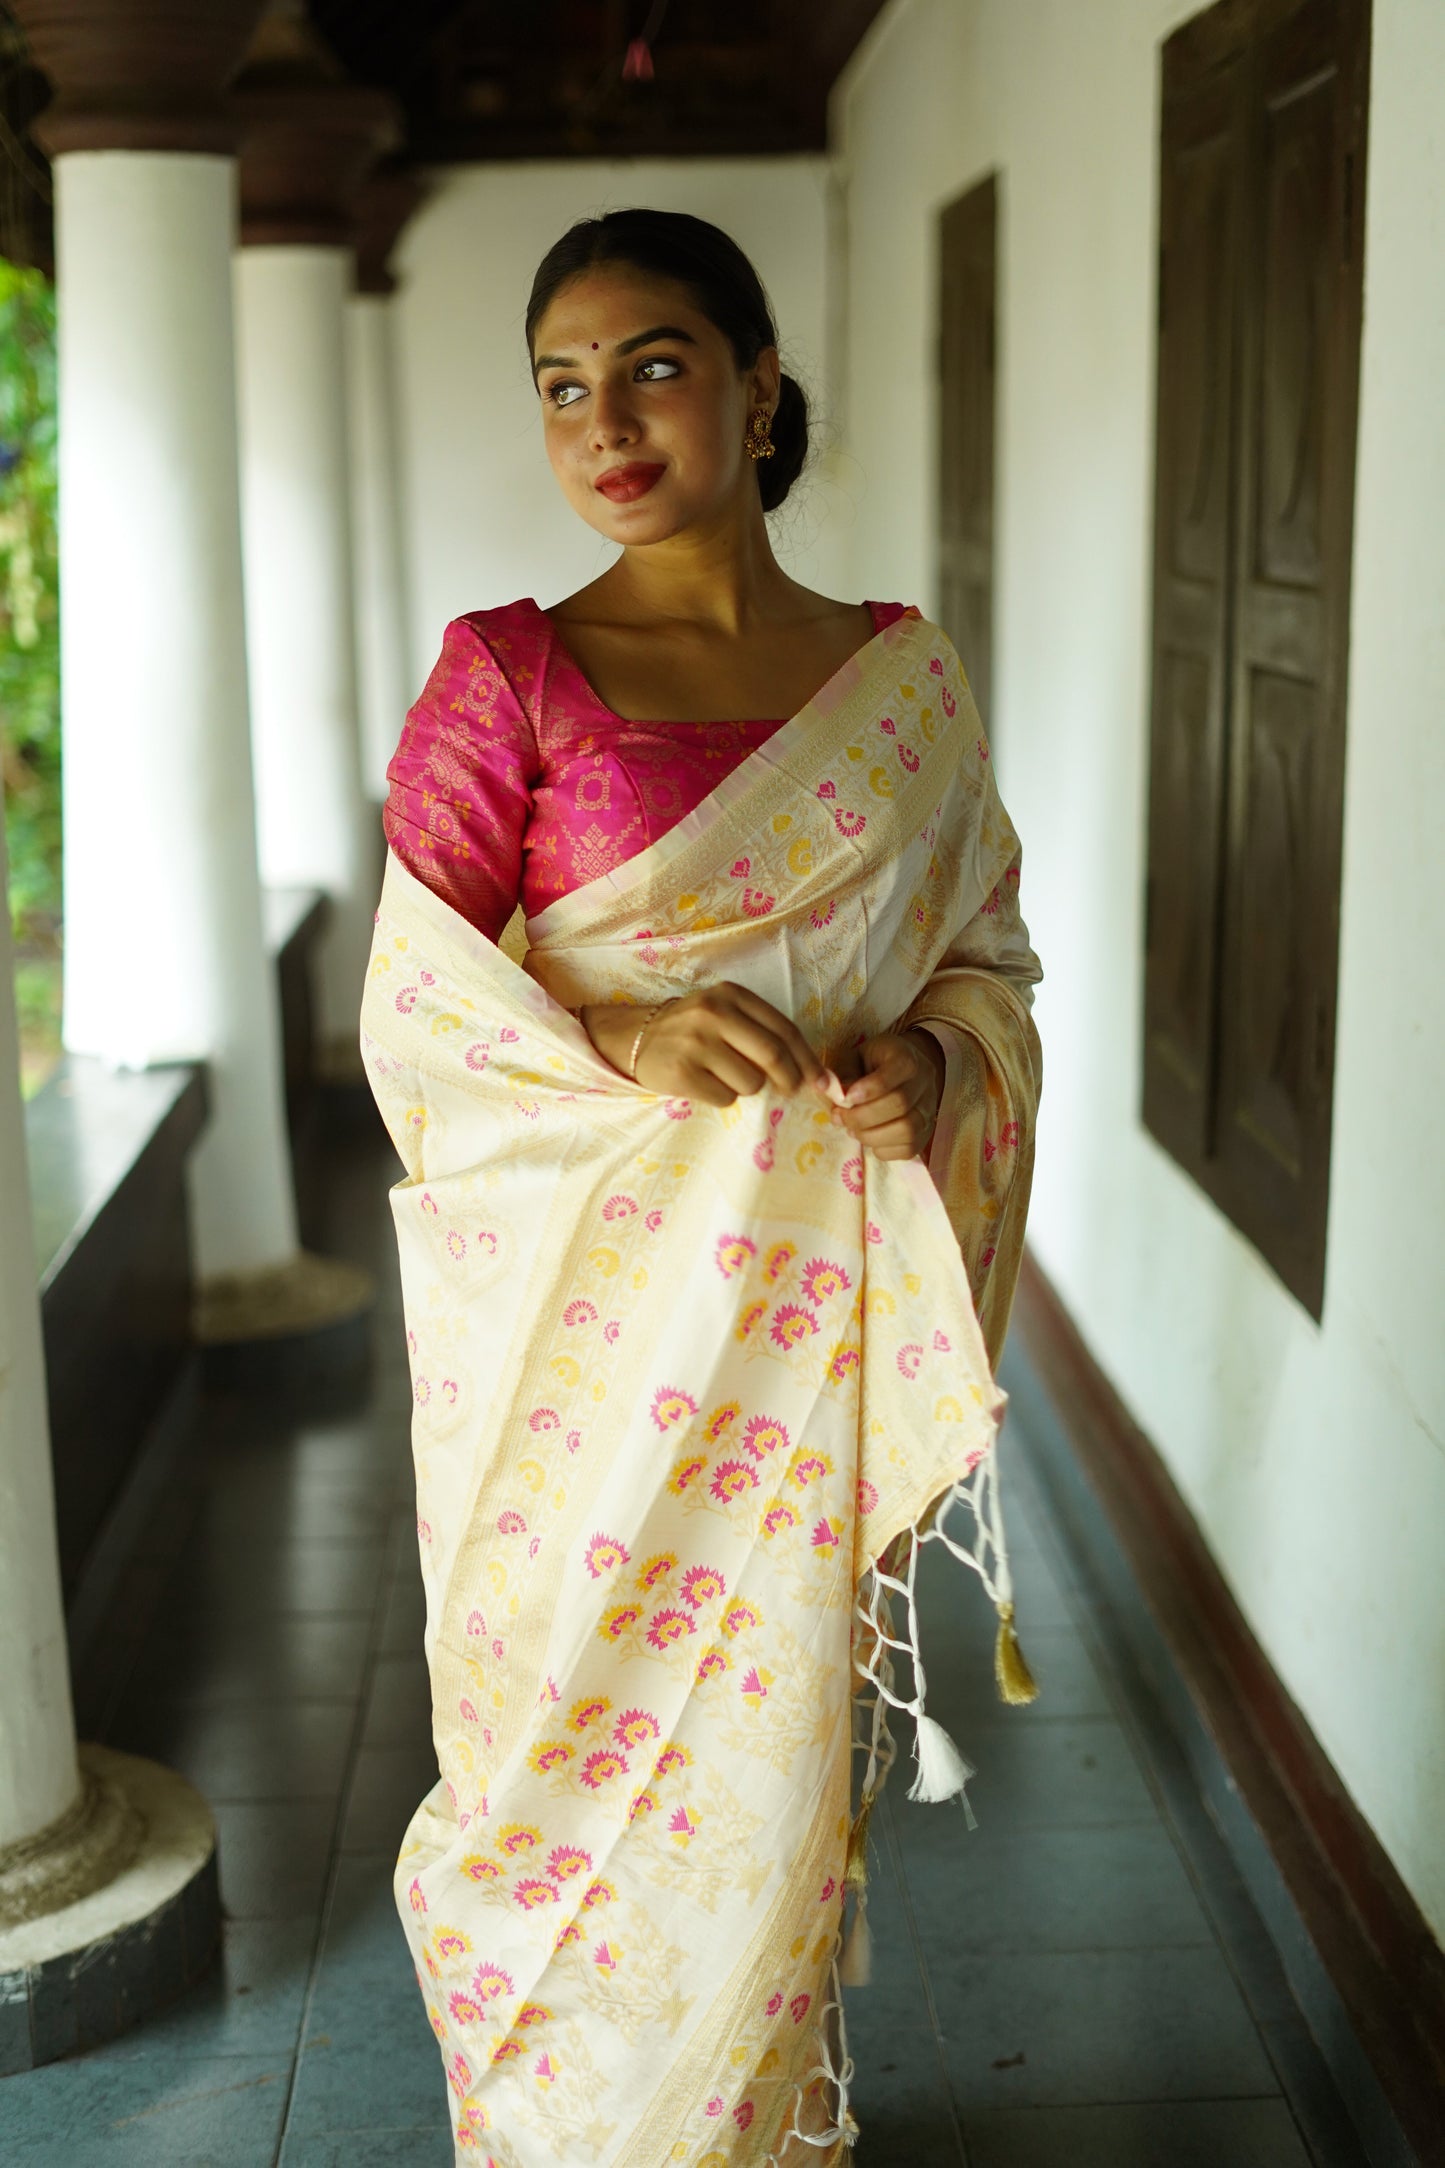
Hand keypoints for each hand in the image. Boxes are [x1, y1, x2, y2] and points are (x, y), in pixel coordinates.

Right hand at [580, 984, 825, 1106]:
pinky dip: (722, 1097)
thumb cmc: (693, 1029)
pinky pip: (725, 1098)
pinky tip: (705, 1084)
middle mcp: (713, 1013)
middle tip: (791, 1091)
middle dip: (791, 1080)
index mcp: (731, 995)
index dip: (809, 1060)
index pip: (785, 1030)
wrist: (635, 1039)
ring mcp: (696, 1043)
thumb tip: (816, 1077)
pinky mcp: (682, 1073)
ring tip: (724, 1075)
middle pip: (773, 1056)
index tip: (823, 1082)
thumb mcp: (725, 1014)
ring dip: (747, 1088)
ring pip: (750, 1082)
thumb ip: (765, 1034)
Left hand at [830, 1030, 944, 1160]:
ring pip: (907, 1131)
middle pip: (899, 1106)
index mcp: (905, 1058)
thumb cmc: (872, 1062)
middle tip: (840, 1118)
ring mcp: (929, 1109)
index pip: (891, 1077)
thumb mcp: (855, 1057)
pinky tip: (870, 1139)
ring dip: (872, 1136)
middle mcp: (924, 1082)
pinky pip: (910, 1149)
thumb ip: (845, 1076)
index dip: (867, 1092)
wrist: (902, 1069)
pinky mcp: (926, 1132)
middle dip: (863, 1118)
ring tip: (853, 1131)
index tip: (845, 1099)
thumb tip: (838, 1100)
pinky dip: (885, 1150)